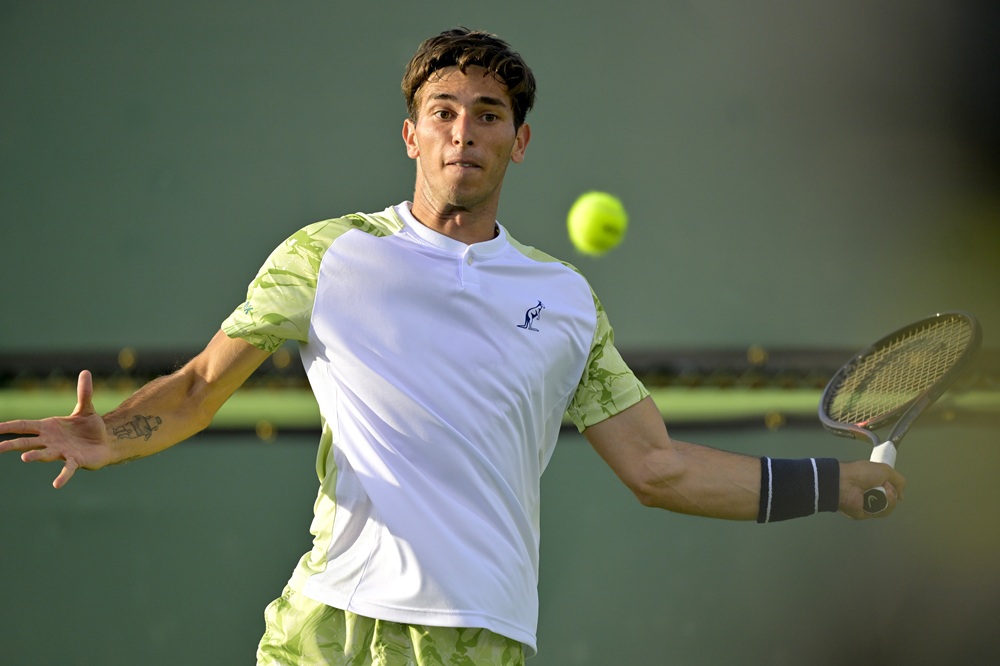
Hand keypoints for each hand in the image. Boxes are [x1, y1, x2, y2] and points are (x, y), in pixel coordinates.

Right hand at [0, 370, 115, 488]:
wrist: (106, 442)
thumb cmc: (90, 427)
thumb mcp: (86, 408)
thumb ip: (84, 392)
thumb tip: (86, 371)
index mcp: (48, 427)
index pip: (24, 426)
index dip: (8, 426)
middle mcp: (51, 441)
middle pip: (28, 442)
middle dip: (12, 444)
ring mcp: (62, 452)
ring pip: (44, 454)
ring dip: (35, 456)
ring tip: (24, 458)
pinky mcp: (76, 461)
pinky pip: (67, 469)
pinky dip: (62, 476)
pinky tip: (56, 485)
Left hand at [838, 460, 906, 518]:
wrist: (845, 483)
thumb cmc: (861, 473)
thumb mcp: (885, 470)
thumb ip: (898, 480)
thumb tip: (901, 495)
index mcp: (873, 482)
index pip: (889, 489)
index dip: (894, 488)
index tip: (894, 487)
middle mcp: (871, 493)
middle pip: (891, 499)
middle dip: (892, 493)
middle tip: (886, 487)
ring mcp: (868, 504)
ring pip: (889, 507)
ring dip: (890, 499)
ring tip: (884, 492)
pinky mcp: (866, 514)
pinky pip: (882, 513)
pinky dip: (884, 506)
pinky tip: (880, 499)